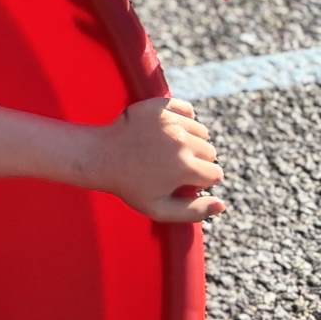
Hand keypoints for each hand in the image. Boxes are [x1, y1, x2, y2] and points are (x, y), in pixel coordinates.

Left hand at [96, 96, 225, 222]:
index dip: (200, 182)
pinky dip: (183, 119)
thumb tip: (222, 205)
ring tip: (167, 150)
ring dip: (191, 141)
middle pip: (210, 153)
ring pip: (201, 132)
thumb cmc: (127, 186)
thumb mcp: (157, 208)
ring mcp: (171, 122)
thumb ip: (192, 212)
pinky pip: (187, 110)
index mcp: (184, 168)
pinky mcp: (161, 107)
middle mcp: (182, 142)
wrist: (98, 157)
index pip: (215, 175)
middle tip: (170, 166)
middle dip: (197, 162)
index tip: (181, 182)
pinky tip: (167, 131)